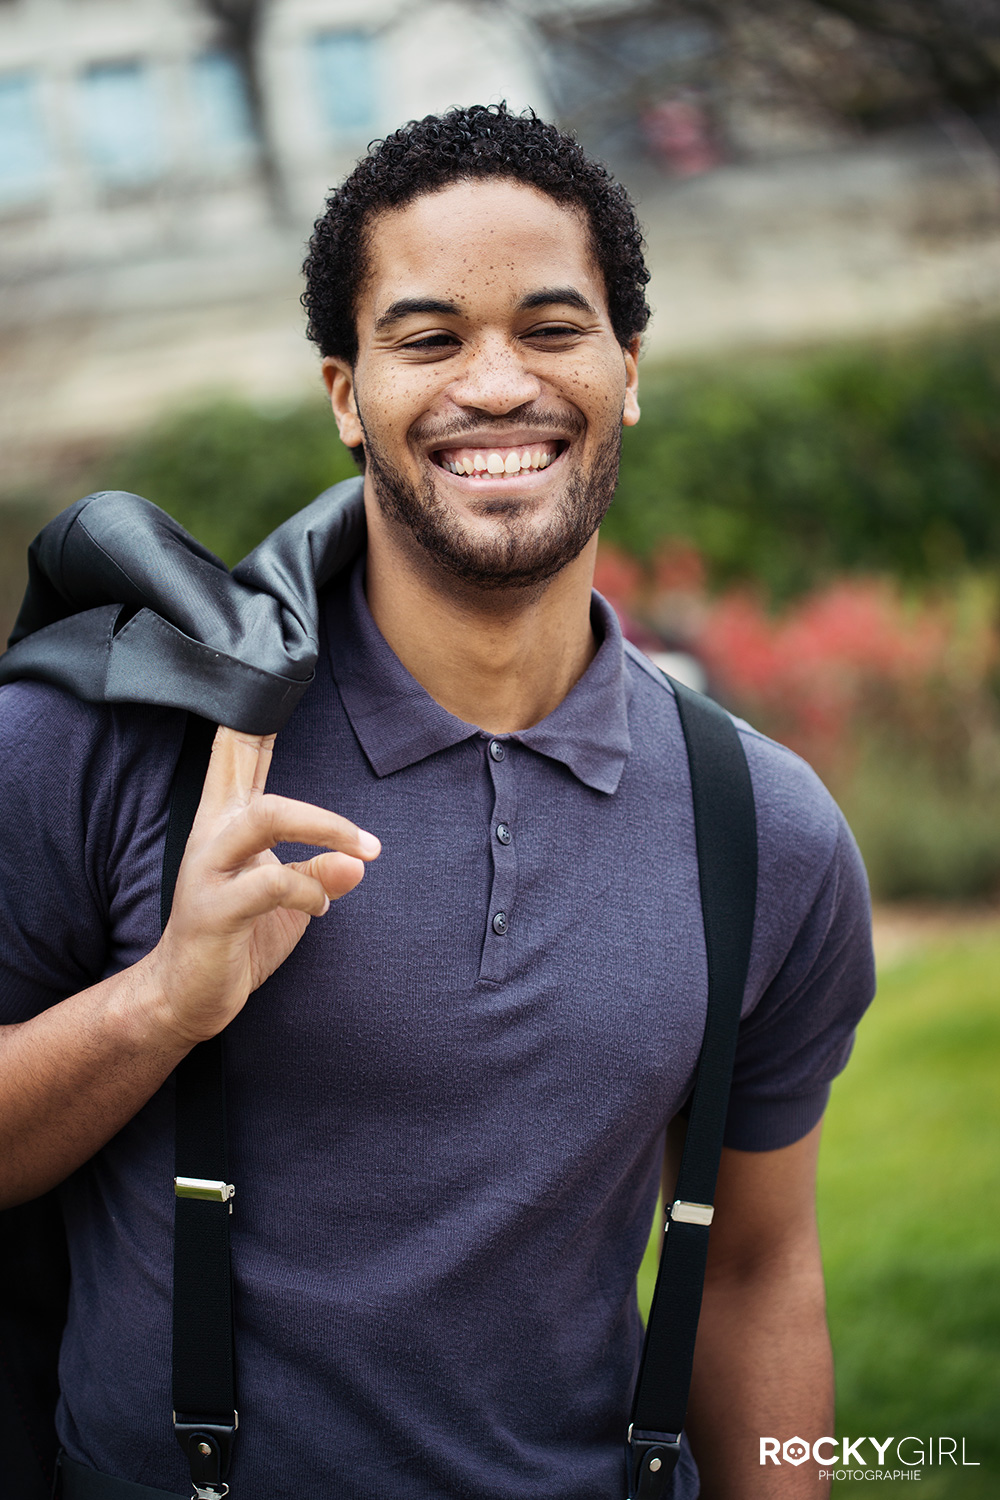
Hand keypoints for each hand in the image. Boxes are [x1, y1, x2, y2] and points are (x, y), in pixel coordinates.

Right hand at [144, 727, 379, 1045]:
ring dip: (324, 826)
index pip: (236, 755)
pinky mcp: (215, 911)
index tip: (273, 674)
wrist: (185, 998)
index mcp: (227, 824)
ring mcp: (209, 872)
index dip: (252, 717)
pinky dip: (309, 892)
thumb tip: (359, 861)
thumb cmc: (238, 938)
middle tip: (303, 717)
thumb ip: (320, 873)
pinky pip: (270, 885)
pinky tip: (321, 908)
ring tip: (363, 847)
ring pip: (264, 817)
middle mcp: (212, 837)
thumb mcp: (290, 900)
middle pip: (238, 764)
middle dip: (268, 736)